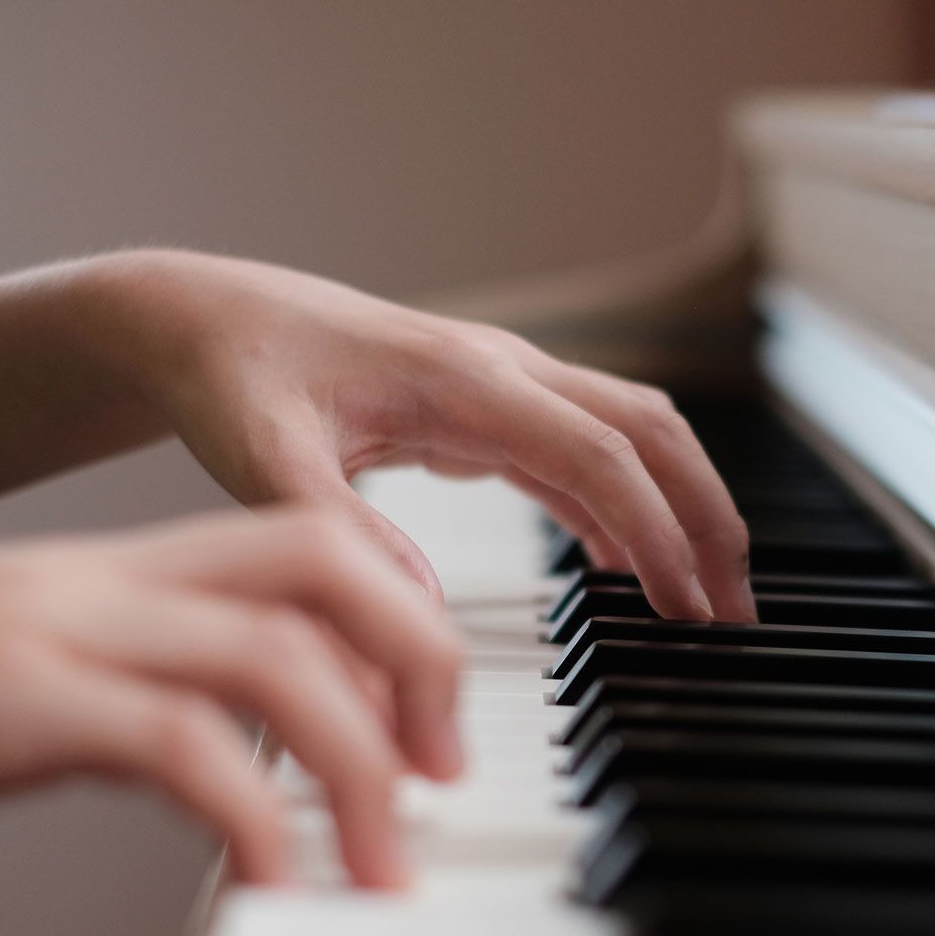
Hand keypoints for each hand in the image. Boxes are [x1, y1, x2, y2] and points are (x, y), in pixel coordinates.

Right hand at [0, 508, 460, 887]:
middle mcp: (95, 582)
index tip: (431, 729)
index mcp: (109, 576)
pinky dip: (253, 817)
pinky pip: (173, 743)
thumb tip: (229, 765)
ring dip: (358, 767)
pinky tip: (276, 885)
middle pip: (320, 565)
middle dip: (418, 659)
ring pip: (272, 652)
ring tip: (386, 869)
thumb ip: (124, 707)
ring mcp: (48, 629)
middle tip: (445, 777)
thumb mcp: (15, 694)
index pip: (303, 548)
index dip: (397, 623)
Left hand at [88, 250, 755, 620]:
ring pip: (632, 439)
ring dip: (679, 513)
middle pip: (651, 433)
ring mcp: (501, 388)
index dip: (656, 531)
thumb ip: (339, 528)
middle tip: (735, 615)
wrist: (200, 320)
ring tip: (705, 603)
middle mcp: (501, 372)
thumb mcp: (262, 459)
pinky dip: (623, 510)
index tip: (689, 608)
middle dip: (707, 518)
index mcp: (463, 378)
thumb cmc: (230, 376)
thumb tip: (421, 609)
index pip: (600, 452)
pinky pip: (584, 456)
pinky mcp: (485, 412)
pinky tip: (625, 570)